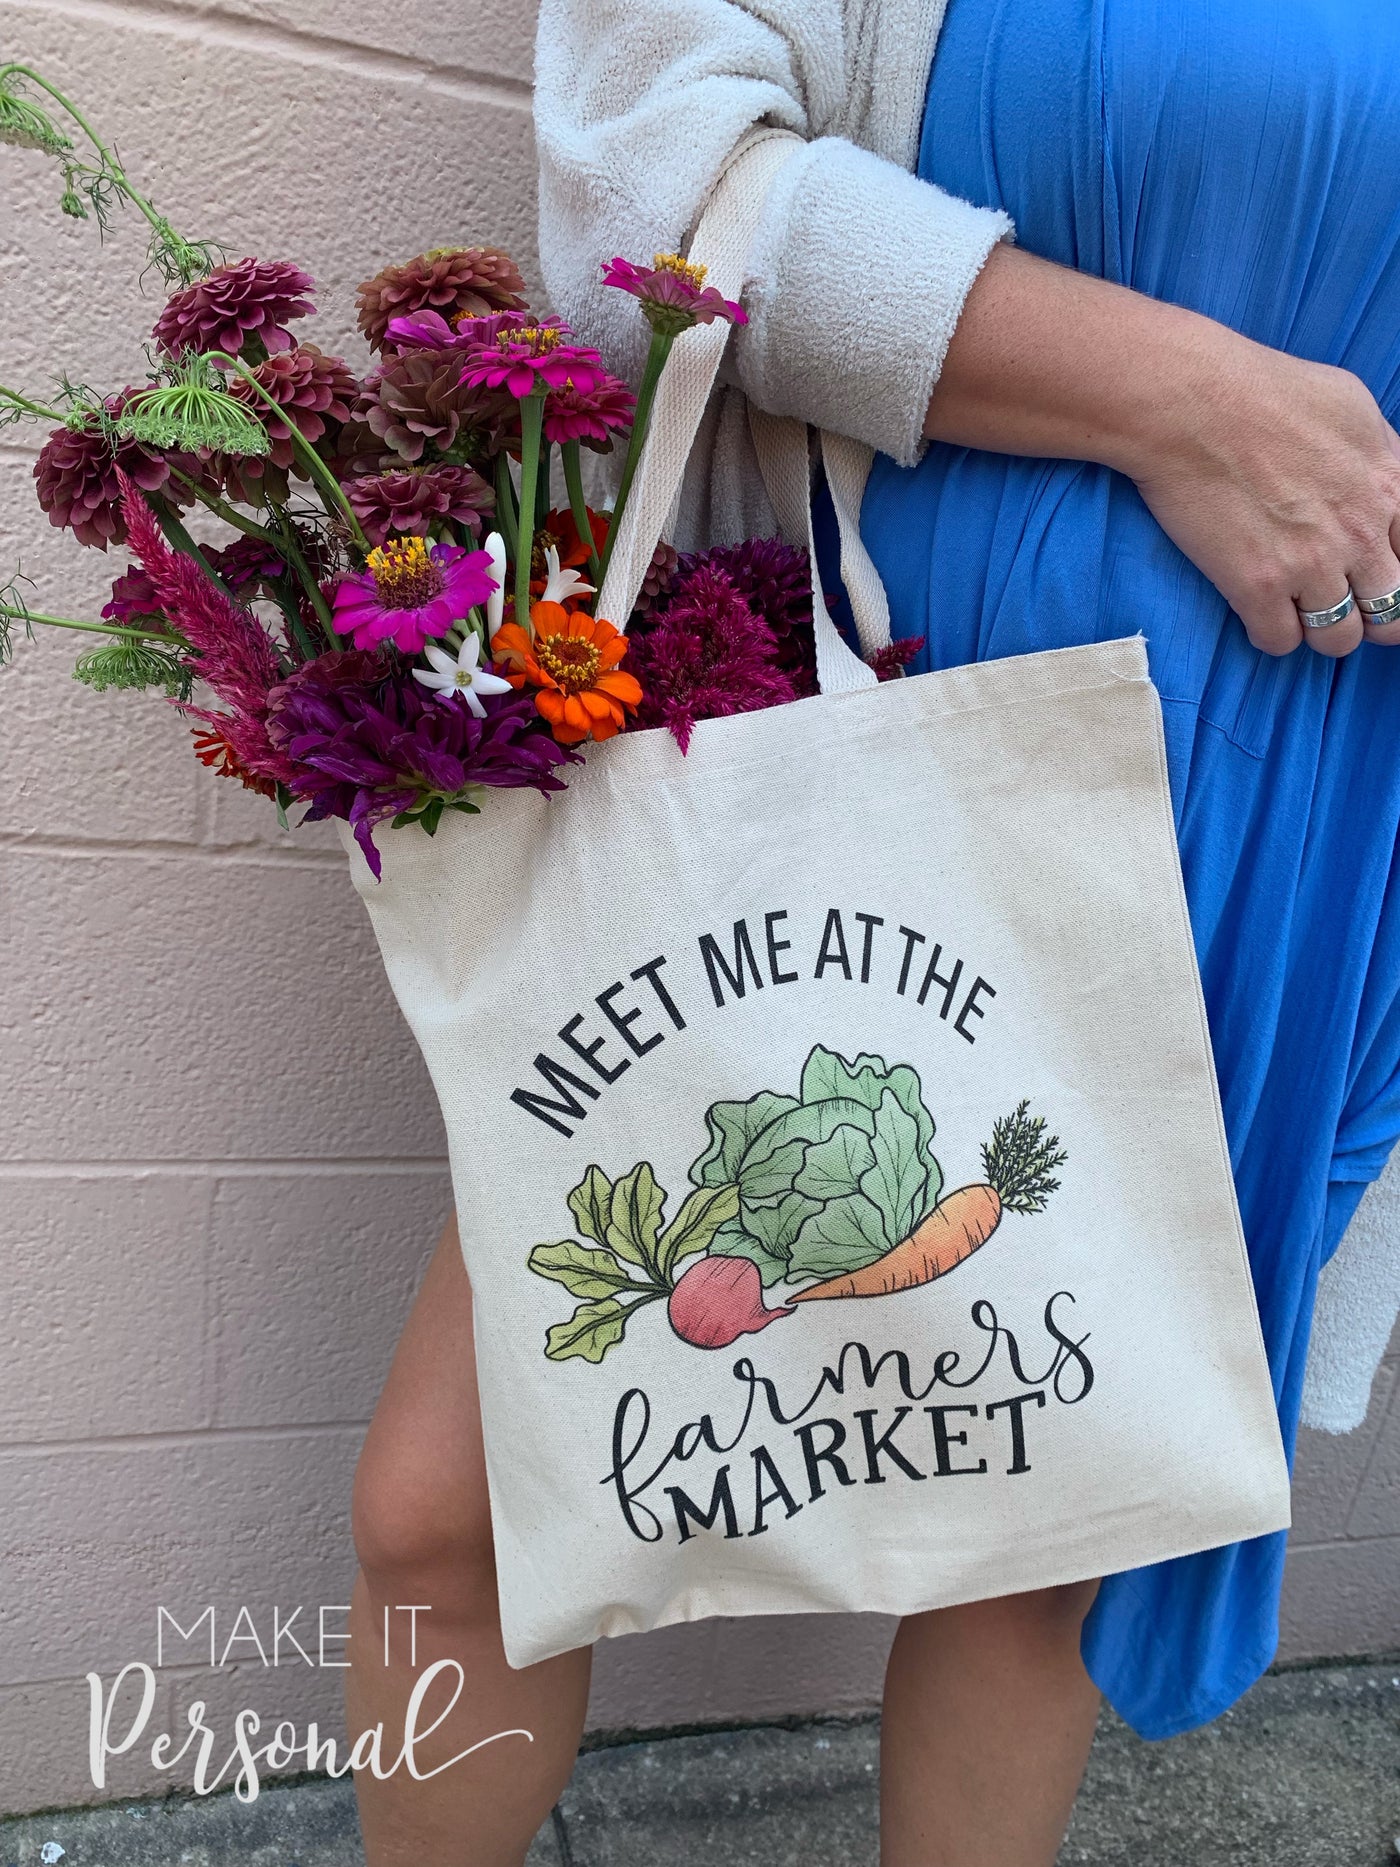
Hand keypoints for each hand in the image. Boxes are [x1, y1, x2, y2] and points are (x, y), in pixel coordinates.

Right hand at [1127, 338, 1399, 659]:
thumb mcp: (1351, 405)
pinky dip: (1271, 635)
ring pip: (1339, 639)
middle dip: (1373, 614)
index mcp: (1387, 487)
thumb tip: (1383, 477)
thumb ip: (1379, 454)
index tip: (1378, 575)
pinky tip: (1259, 612)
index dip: (1399, 574)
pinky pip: (1280, 643)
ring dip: (1322, 630)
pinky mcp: (1257, 586)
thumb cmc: (1263, 390)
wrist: (1192, 404)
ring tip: (1299, 611)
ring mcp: (1309, 565)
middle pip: (1392, 614)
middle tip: (1345, 603)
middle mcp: (1359, 533)